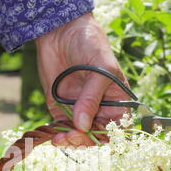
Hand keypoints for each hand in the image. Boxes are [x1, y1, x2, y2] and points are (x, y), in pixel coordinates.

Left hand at [35, 13, 129, 146]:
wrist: (60, 30)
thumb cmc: (90, 44)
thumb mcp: (99, 70)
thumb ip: (91, 98)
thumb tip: (83, 126)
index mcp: (116, 101)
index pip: (117, 128)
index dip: (109, 137)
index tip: (96, 138)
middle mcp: (99, 109)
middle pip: (96, 136)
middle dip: (85, 140)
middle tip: (72, 136)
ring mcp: (79, 109)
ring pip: (78, 135)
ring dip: (70, 140)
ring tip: (59, 138)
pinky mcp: (60, 107)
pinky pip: (60, 127)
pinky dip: (57, 133)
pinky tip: (52, 134)